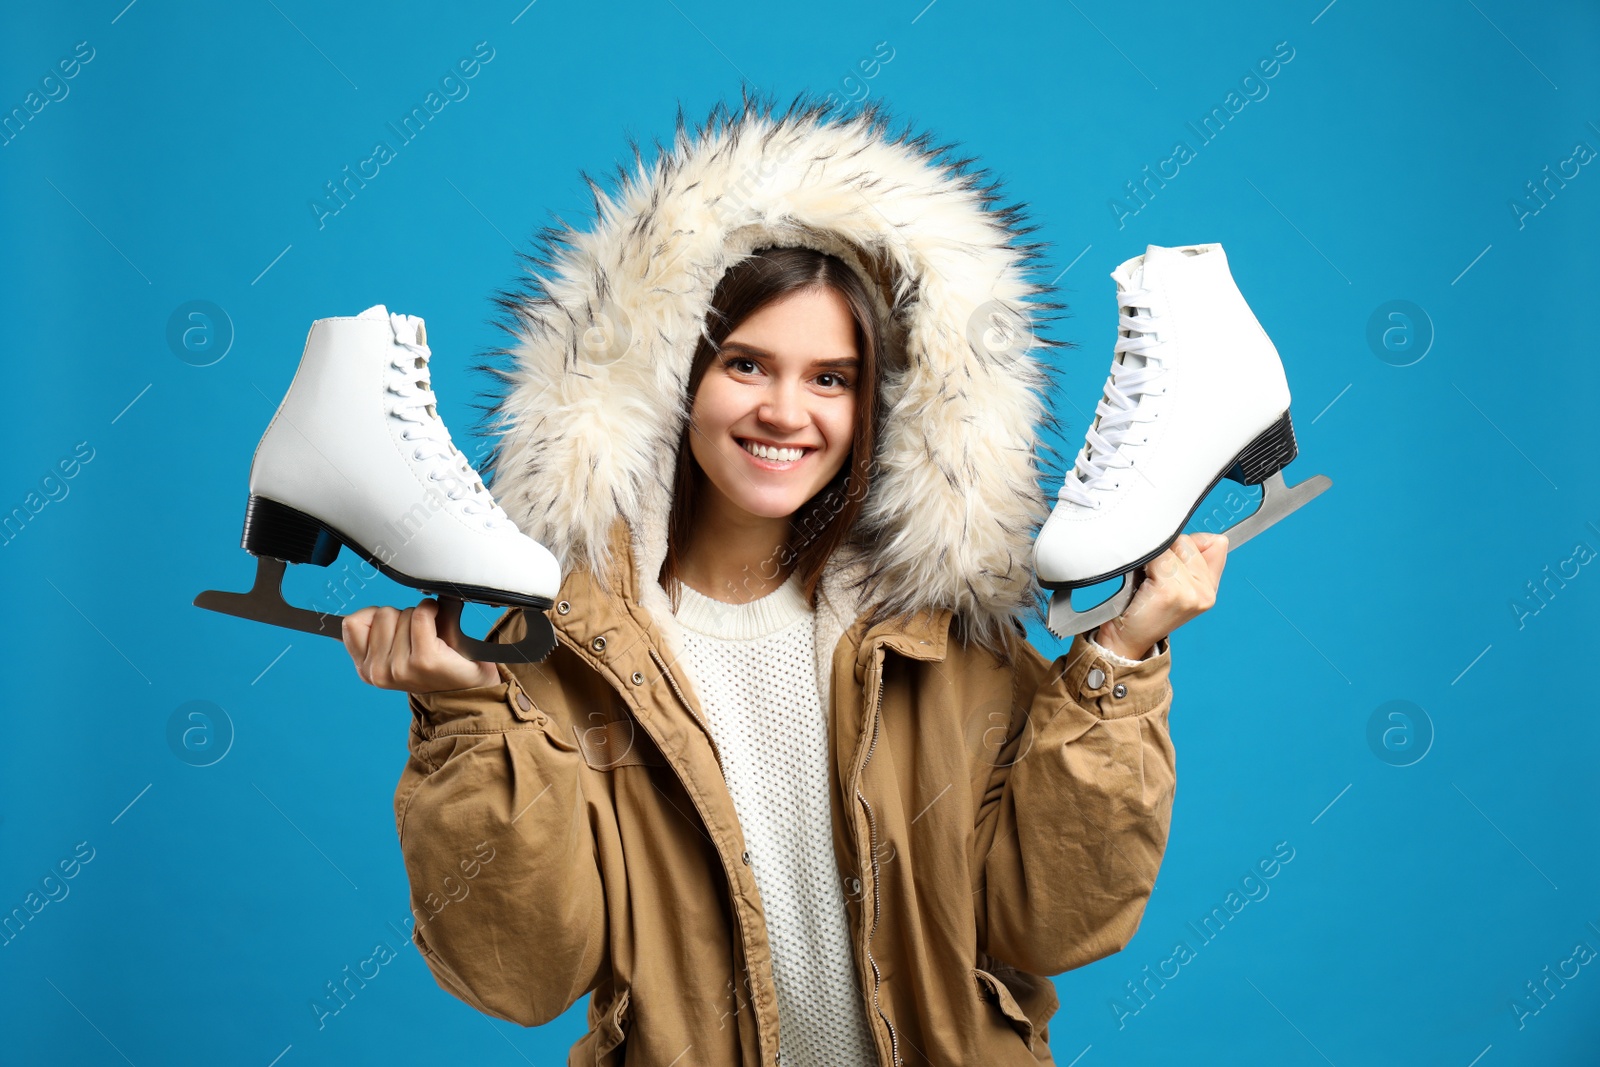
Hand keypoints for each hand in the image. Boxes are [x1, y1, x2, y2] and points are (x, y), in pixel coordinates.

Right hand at [342, 597, 499, 692]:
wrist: (468, 684)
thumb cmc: (433, 661)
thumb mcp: (395, 649)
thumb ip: (373, 632)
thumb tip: (348, 619)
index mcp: (366, 669)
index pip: (351, 623)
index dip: (374, 615)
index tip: (393, 626)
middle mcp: (378, 672)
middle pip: (381, 614)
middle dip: (402, 617)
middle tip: (418, 637)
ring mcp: (400, 668)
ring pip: (403, 614)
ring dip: (419, 617)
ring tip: (431, 638)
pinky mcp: (424, 660)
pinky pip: (421, 616)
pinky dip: (432, 610)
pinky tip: (439, 623)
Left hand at [1093, 532, 1228, 659]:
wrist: (1126, 639)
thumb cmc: (1144, 608)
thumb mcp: (1175, 583)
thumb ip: (1190, 559)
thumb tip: (1186, 532)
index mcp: (1211, 588)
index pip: (1216, 543)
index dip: (1189, 544)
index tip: (1173, 557)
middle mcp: (1207, 591)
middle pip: (1188, 541)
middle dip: (1167, 550)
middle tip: (1154, 573)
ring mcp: (1192, 593)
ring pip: (1172, 546)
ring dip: (1154, 556)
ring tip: (1148, 577)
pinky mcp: (1171, 591)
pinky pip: (1158, 556)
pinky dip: (1145, 562)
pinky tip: (1142, 580)